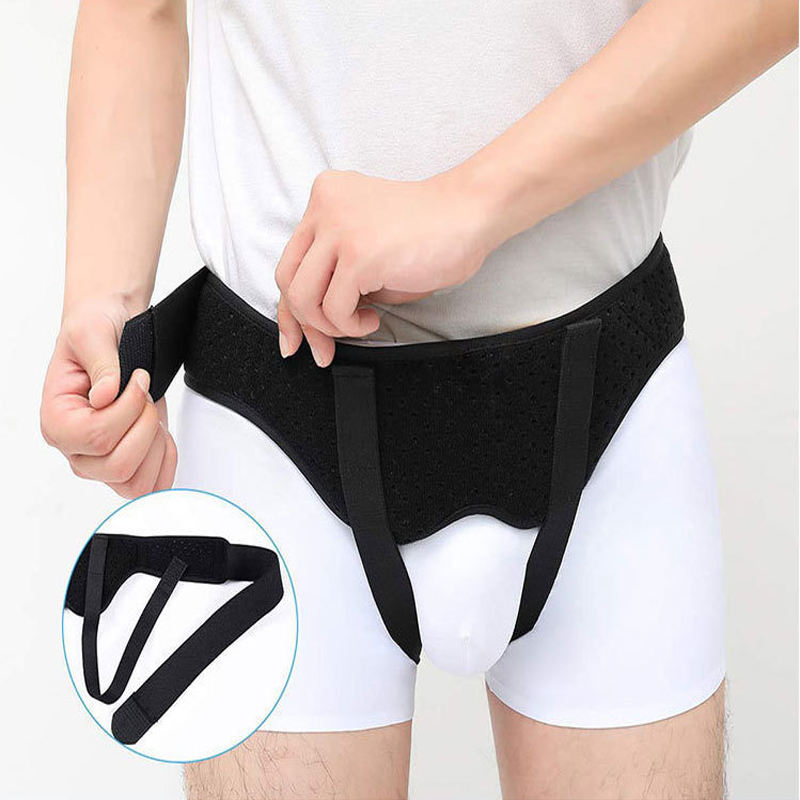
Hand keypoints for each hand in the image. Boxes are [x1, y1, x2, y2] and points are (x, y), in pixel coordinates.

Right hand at [40, 299, 176, 498]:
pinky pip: (151, 485)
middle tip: (145, 397)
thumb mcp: (94, 333)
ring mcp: (101, 460)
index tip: (138, 379)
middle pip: (118, 466)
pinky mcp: (128, 462)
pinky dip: (165, 461)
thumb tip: (105, 396)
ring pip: (135, 483)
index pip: (97, 437)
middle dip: (145, 426)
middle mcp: (75, 448)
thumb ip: (102, 363)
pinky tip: (162, 433)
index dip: (129, 408)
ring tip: (151, 414)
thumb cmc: (96, 331)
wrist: (114, 329)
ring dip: (155, 446)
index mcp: (57, 420)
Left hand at [275, 169, 491, 365]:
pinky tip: (374, 318)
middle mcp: (324, 207)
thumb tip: (313, 322)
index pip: (289, 261)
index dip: (291, 308)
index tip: (297, 338)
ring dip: (331, 326)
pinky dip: (352, 326)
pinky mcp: (358, 255)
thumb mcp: (368, 248)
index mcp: (325, 197)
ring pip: (303, 297)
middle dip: (305, 324)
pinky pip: (334, 310)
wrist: (471, 214)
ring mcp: (339, 229)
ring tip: (361, 322)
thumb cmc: (430, 235)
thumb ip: (335, 273)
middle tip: (325, 349)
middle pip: (287, 280)